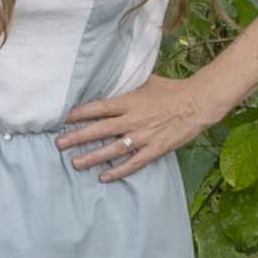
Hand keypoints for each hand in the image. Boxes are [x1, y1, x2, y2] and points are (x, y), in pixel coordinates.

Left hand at [54, 78, 211, 183]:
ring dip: (92, 157)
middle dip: (77, 138)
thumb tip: (110, 81)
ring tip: (75, 163)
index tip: (64, 119)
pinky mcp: (155, 149)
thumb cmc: (172, 90)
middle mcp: (133, 119)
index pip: (98, 108)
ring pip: (112, 149)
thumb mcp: (147, 81)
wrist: (198, 103)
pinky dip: (118, 170)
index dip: (79, 114)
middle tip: (59, 145)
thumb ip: (127, 85)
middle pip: (99, 130)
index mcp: (129, 101)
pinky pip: (133, 163)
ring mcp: (143, 136)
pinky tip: (104, 176)